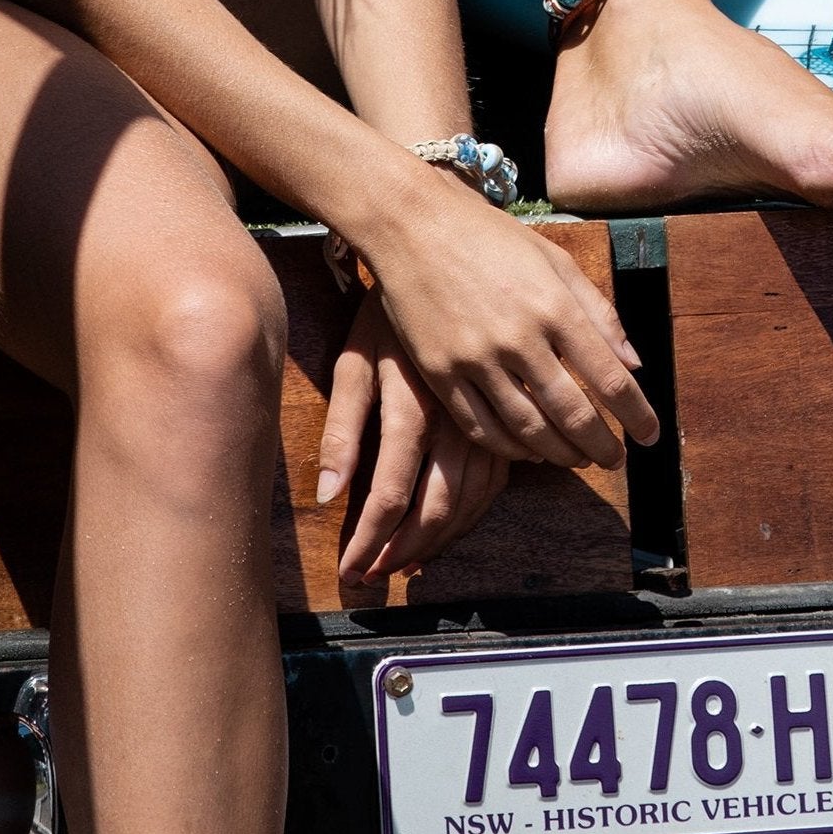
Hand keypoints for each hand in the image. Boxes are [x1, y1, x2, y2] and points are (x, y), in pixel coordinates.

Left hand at [317, 296, 509, 586]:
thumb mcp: (354, 359)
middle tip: (373, 574)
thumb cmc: (384, 312)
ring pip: (471, 501)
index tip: (351, 568)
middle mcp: (457, 416)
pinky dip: (471, 514)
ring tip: (403, 563)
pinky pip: (495, 482)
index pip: (393, 490)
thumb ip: (343, 428)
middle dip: (403, 549)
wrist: (439, 258)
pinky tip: (444, 529)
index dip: (372, 537)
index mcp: (414, 402)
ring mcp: (487, 416)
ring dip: (438, 540)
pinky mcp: (503, 415)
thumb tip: (329, 495)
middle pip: (438, 505)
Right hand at [358, 180, 659, 470]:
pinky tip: (530, 449)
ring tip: (577, 458)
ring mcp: (475, 358)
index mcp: (554, 305)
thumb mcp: (554, 259)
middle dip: (602, 447)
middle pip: (571, 414)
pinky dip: (511, 448)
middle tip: (615, 460)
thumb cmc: (490, 236)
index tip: (650, 436)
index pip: (609, 378)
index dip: (636, 415)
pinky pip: (481, 428)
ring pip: (527, 429)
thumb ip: (598, 311)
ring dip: (560, 453)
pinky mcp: (439, 372)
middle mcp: (518, 337)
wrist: (412, 224)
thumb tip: (634, 363)